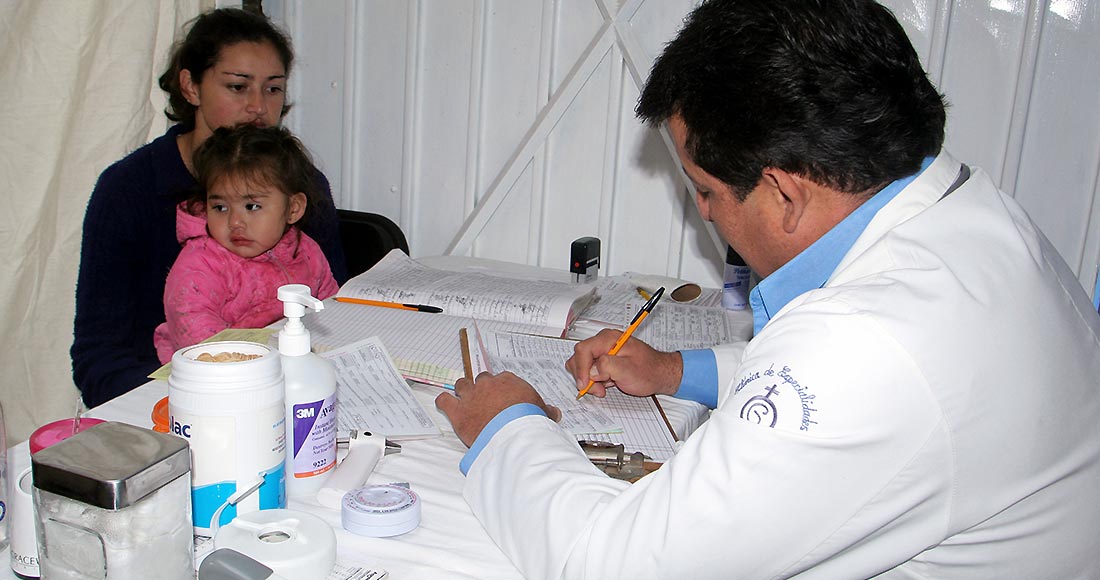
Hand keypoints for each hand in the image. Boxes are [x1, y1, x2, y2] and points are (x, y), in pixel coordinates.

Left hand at [435, 371, 561, 446]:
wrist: (513, 433)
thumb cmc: (528, 421)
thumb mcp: (542, 413)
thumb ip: (545, 410)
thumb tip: (554, 412)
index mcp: (507, 382)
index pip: (502, 379)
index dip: (501, 388)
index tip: (503, 396)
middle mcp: (487, 385)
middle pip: (481, 379)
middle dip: (482, 388)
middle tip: (485, 399)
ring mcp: (471, 396)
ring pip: (462, 385)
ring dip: (462, 391)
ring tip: (465, 399)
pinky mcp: (457, 411)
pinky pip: (444, 400)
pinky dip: (443, 402)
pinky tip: (445, 405)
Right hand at [565, 328, 682, 397]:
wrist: (659, 374)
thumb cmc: (648, 370)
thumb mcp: (628, 370)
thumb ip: (607, 367)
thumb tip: (591, 370)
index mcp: (608, 339)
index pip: (583, 350)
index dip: (581, 368)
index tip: (585, 384)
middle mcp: (603, 342)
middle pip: (579, 357)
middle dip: (585, 376)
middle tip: (597, 389)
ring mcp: (602, 351)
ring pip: (582, 365)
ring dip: (589, 380)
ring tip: (603, 387)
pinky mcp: (603, 360)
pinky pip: (589, 370)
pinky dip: (594, 380)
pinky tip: (607, 384)